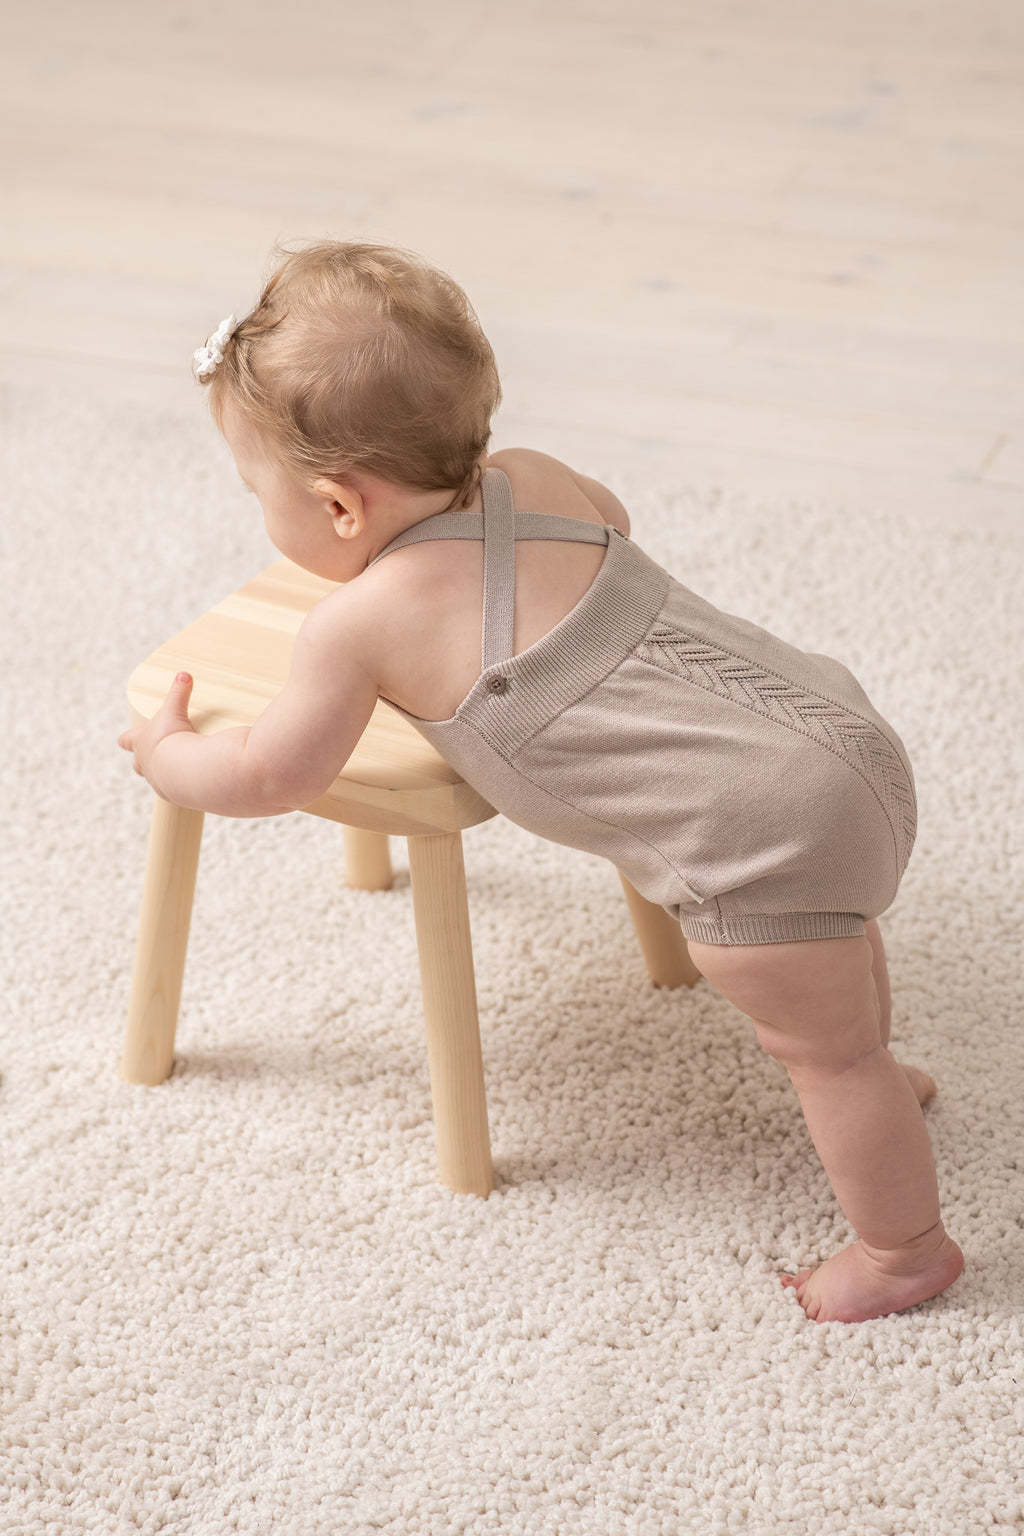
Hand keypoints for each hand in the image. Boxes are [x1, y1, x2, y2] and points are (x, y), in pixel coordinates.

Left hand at [118, 672, 196, 790]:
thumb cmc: (173, 737)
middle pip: (137, 764)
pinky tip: (188, 782)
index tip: (125, 739)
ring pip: (154, 778)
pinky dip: (178, 785)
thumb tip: (183, 673)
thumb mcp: (175, 710)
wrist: (183, 768)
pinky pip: (173, 790)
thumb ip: (179, 692)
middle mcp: (145, 763)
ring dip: (161, 773)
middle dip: (143, 759)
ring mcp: (157, 780)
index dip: (127, 738)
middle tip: (152, 756)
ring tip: (173, 771)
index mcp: (141, 742)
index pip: (126, 740)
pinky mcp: (172, 793)